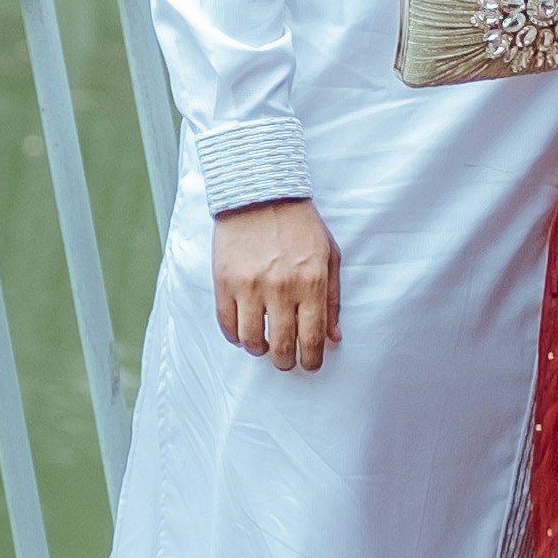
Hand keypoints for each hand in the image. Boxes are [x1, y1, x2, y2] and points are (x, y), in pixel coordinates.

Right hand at [212, 196, 338, 372]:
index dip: (312, 360)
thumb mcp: (329, 256)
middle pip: (282, 347)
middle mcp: (281, 288)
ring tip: (264, 344)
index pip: (312, 339)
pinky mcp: (224, 282)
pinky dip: (235, 335)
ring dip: (259, 349)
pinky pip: (227, 324)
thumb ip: (332, 299)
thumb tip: (333, 337)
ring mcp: (249, 286)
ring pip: (251, 341)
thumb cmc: (299, 225)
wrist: (260, 194)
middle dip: (286, 361)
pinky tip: (243, 331)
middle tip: (286, 359)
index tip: (310, 364)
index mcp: (311, 283)